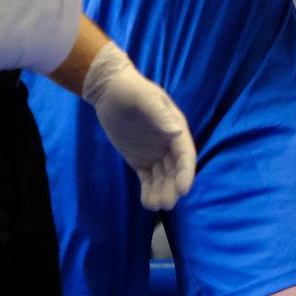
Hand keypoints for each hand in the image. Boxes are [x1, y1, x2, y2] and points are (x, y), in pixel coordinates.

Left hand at [83, 43, 195, 208]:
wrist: (110, 91)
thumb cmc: (131, 90)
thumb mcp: (145, 98)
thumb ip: (160, 115)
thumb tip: (176, 131)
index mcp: (176, 128)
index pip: (185, 155)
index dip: (186, 173)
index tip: (183, 189)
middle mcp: (169, 144)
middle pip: (175, 170)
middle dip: (173, 187)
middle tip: (166, 203)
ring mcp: (155, 153)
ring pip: (163, 178)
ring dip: (162, 192)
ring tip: (155, 205)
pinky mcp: (140, 161)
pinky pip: (148, 179)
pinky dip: (149, 191)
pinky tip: (147, 202)